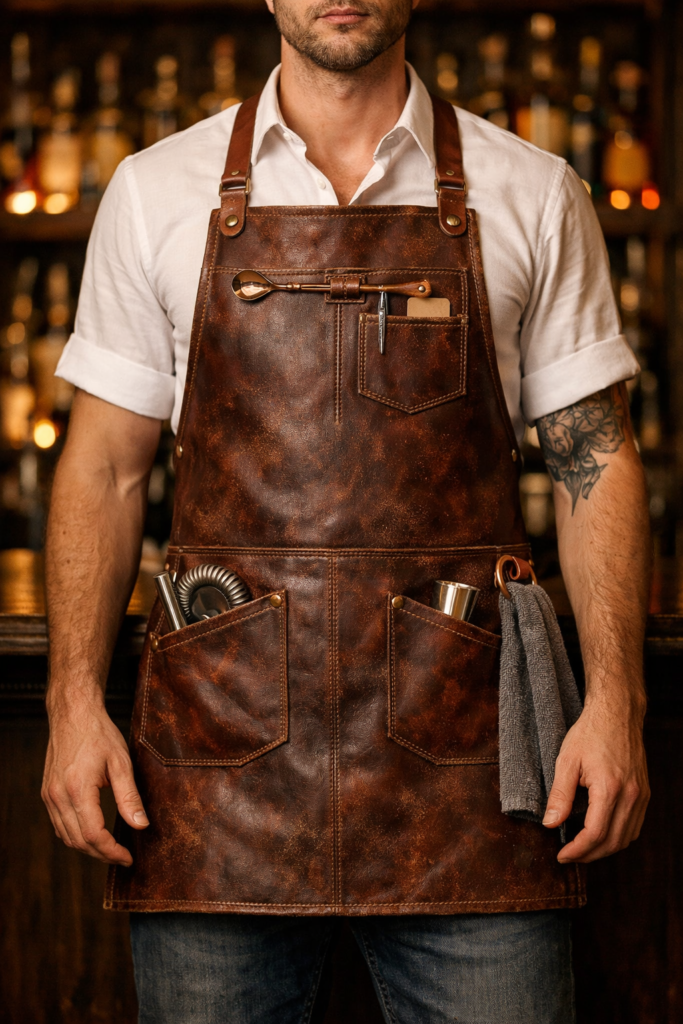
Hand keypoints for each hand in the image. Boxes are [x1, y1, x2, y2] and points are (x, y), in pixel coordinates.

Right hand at [42, 700, 147, 865]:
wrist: (73, 713)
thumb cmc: (99, 733)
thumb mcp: (121, 762)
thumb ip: (130, 797)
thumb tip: (141, 825)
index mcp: (77, 790)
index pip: (93, 836)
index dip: (112, 852)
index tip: (128, 857)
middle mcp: (58, 796)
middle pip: (78, 841)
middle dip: (102, 854)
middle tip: (123, 856)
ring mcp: (49, 795)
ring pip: (66, 837)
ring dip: (88, 848)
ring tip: (111, 849)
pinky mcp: (47, 793)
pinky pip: (59, 825)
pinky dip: (75, 836)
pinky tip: (92, 834)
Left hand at [542, 697, 649, 862]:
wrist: (617, 714)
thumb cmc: (590, 733)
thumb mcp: (567, 760)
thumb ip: (560, 794)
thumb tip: (550, 824)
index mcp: (610, 788)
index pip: (595, 834)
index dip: (577, 850)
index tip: (561, 855)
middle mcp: (631, 796)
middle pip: (613, 842)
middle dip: (589, 855)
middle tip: (569, 855)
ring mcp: (641, 795)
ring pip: (626, 838)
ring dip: (604, 849)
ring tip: (582, 848)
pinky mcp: (644, 793)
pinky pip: (634, 826)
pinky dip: (618, 837)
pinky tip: (601, 835)